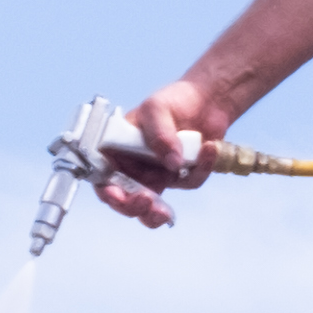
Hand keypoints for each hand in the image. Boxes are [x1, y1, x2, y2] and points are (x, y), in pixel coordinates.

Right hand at [93, 79, 231, 231]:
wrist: (206, 99)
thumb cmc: (173, 100)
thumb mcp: (157, 108)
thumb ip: (158, 133)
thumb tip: (170, 162)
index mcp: (118, 149)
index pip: (104, 176)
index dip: (107, 189)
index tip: (117, 194)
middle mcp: (133, 166)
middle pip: (124, 199)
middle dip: (132, 207)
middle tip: (145, 201)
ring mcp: (157, 175)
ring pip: (152, 207)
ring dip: (157, 213)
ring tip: (165, 212)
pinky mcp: (181, 177)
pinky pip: (189, 183)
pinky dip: (201, 168)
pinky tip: (209, 148)